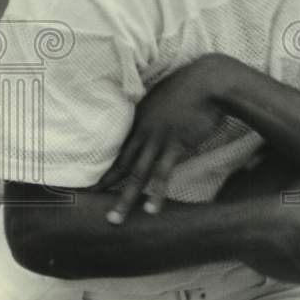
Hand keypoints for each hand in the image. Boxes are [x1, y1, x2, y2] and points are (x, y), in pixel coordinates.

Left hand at [96, 53, 252, 222]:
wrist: (208, 81)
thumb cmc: (191, 86)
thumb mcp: (165, 96)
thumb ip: (156, 110)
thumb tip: (156, 117)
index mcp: (140, 119)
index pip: (119, 148)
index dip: (107, 167)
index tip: (94, 183)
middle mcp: (144, 131)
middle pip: (122, 163)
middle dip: (106, 185)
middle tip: (91, 203)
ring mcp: (158, 139)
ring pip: (137, 173)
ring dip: (125, 198)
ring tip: (115, 219)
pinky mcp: (175, 144)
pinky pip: (163, 173)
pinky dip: (156, 193)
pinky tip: (151, 209)